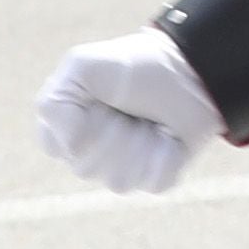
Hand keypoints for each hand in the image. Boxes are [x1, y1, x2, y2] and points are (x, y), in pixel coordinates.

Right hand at [35, 28, 221, 192]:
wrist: (192, 71)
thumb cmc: (137, 66)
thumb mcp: (85, 65)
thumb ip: (56, 102)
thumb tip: (71, 148)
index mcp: (66, 126)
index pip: (56, 147)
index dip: (80, 124)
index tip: (98, 99)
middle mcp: (89, 153)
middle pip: (87, 168)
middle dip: (114, 132)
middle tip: (129, 107)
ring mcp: (122, 168)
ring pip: (119, 181)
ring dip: (140, 144)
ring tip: (150, 120)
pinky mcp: (153, 178)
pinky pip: (152, 183)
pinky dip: (165, 157)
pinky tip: (170, 138)